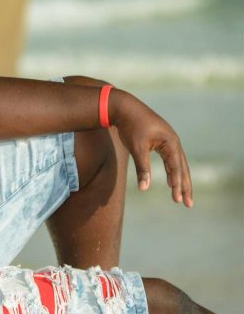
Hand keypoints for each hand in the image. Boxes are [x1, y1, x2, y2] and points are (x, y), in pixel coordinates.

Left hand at [111, 90, 192, 207]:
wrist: (124, 108)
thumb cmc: (131, 127)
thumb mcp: (137, 148)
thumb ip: (143, 169)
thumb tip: (144, 188)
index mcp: (170, 142)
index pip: (176, 168)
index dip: (177, 184)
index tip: (177, 200)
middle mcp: (173, 141)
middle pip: (182, 168)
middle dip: (185, 186)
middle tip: (188, 204)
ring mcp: (169, 141)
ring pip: (178, 165)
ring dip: (180, 180)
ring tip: (182, 197)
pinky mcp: (162, 141)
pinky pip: (170, 159)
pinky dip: (172, 171)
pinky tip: (172, 181)